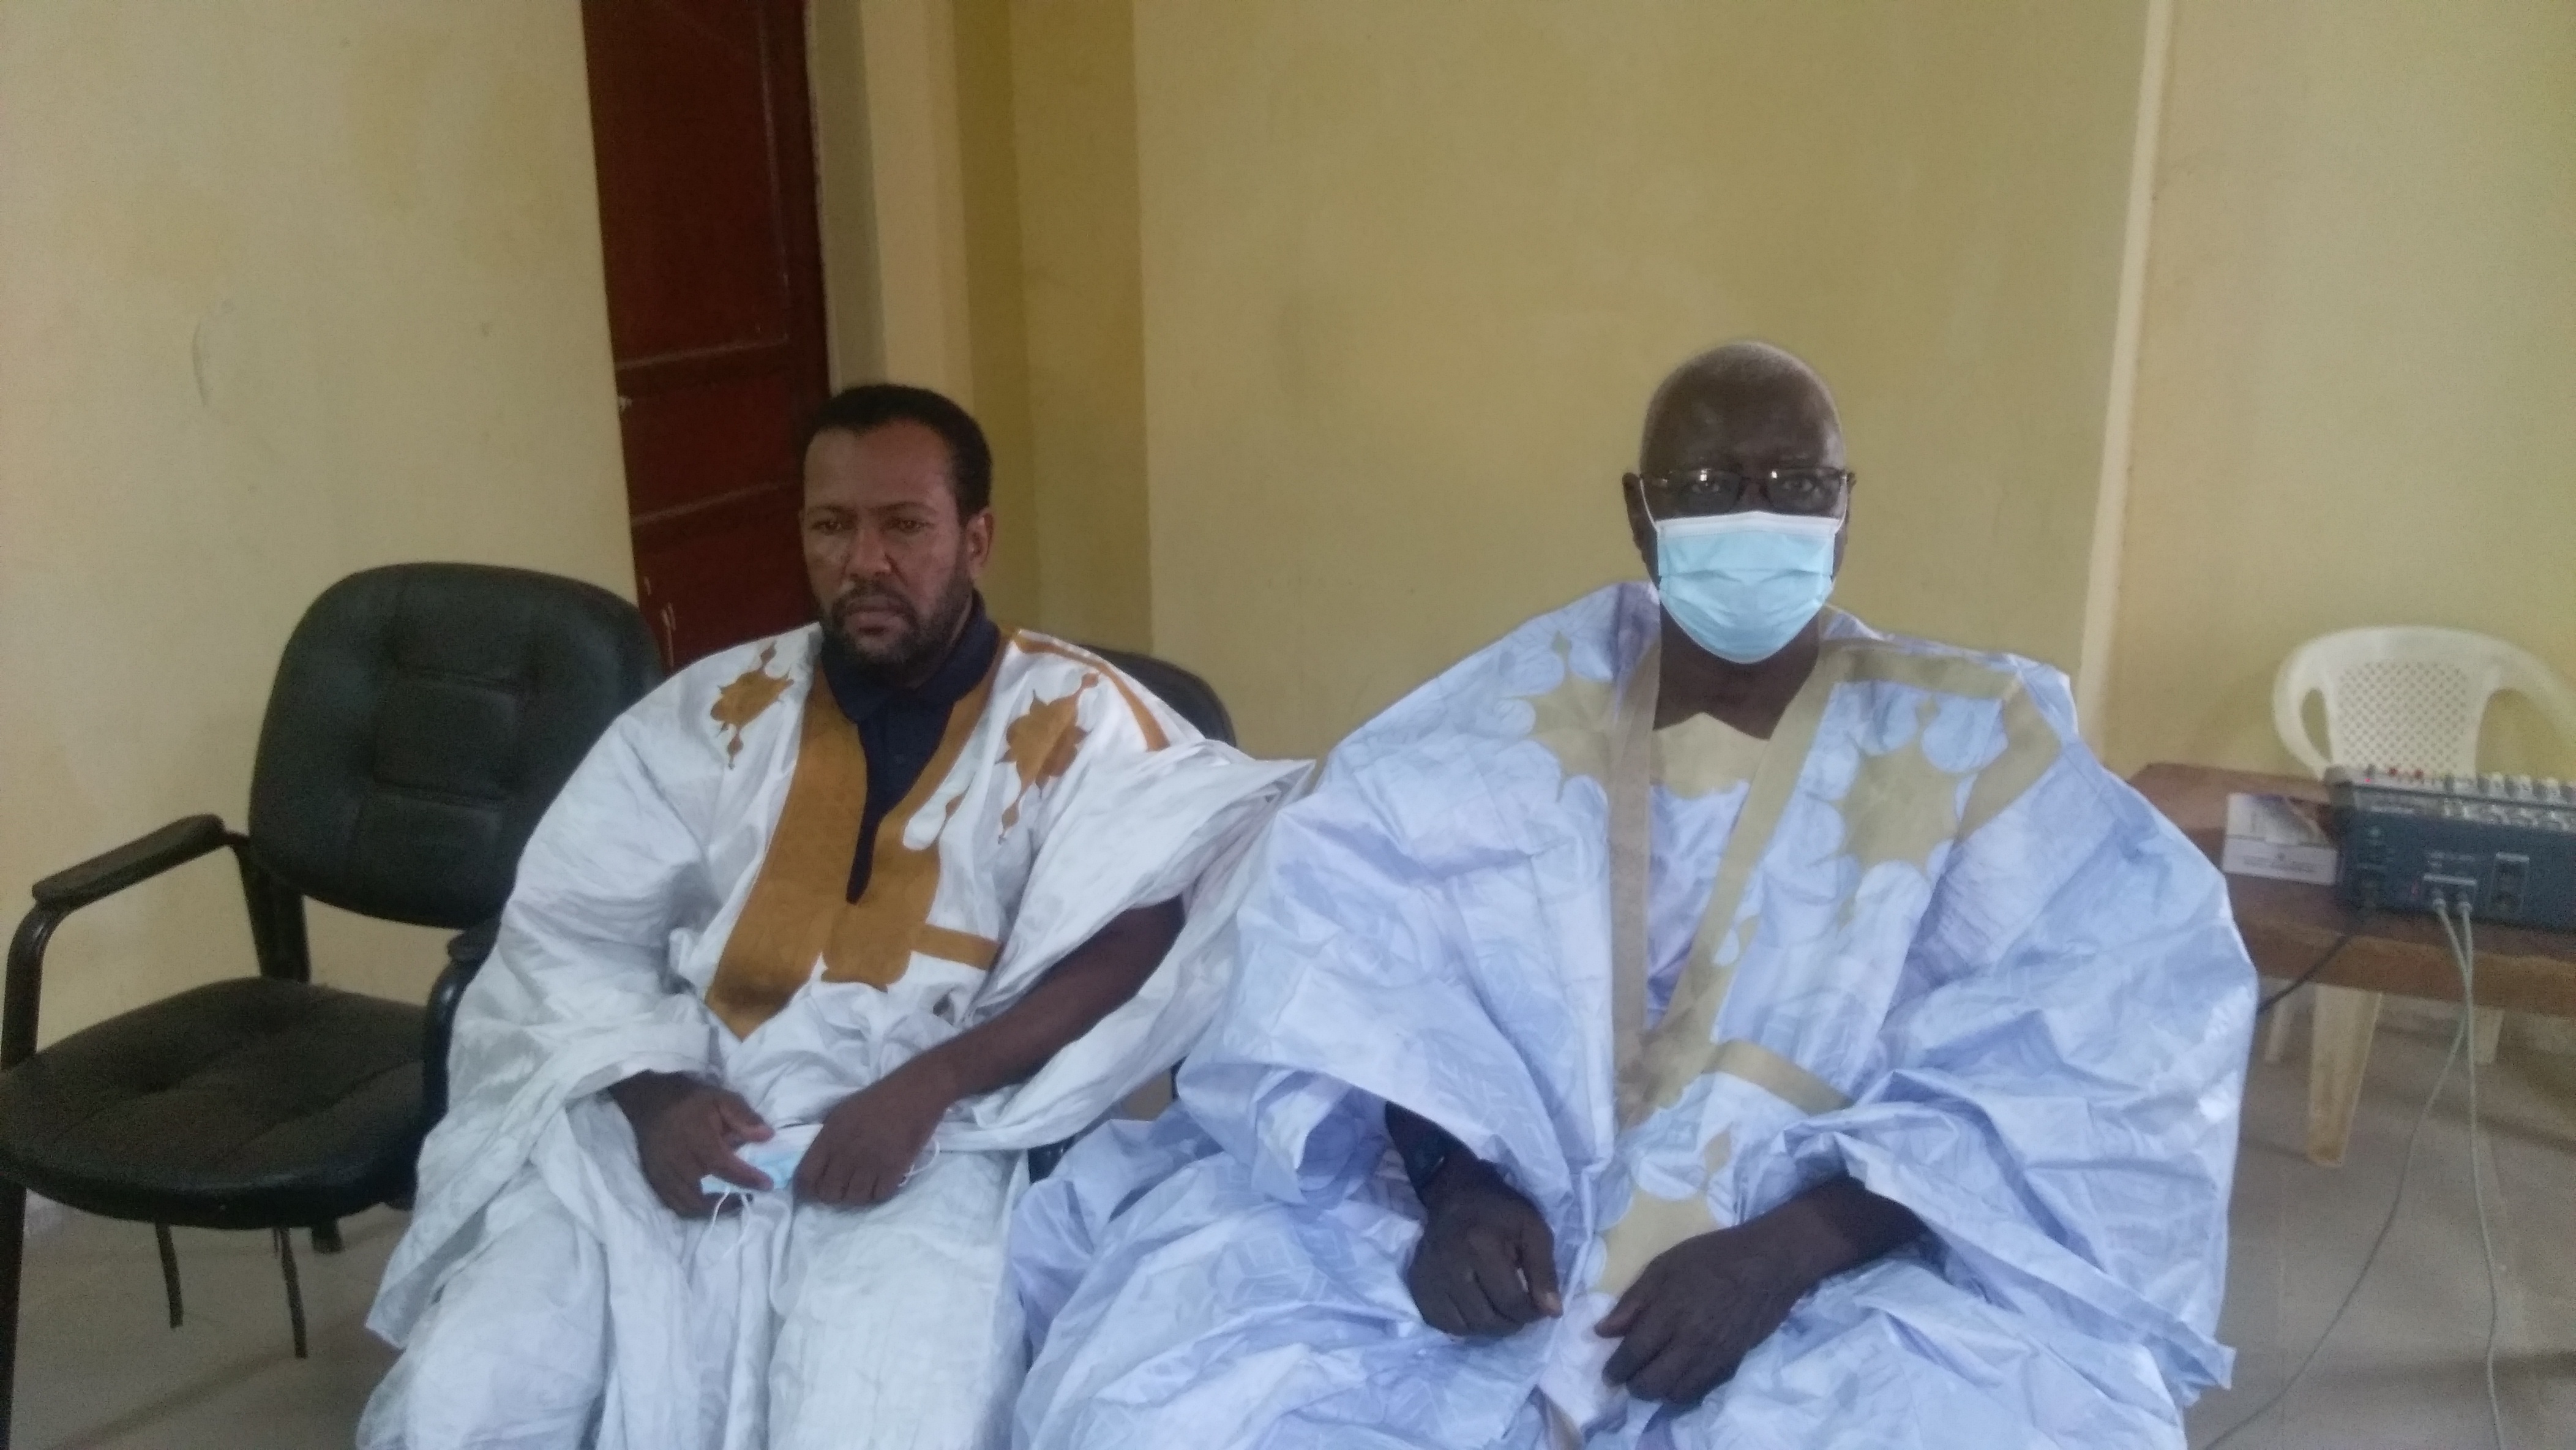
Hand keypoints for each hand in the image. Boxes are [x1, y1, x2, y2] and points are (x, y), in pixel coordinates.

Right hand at [609, 1071, 772, 1218]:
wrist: (653, 1102)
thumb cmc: (693, 1102)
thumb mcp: (723, 1100)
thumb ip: (745, 1117)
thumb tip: (767, 1136)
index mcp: (697, 1140)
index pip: (723, 1166)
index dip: (746, 1179)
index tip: (766, 1184)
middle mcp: (678, 1161)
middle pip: (703, 1194)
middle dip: (728, 1202)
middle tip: (748, 1198)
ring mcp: (664, 1174)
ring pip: (688, 1205)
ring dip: (712, 1209)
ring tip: (731, 1202)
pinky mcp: (655, 1180)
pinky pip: (674, 1204)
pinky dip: (694, 1209)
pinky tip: (709, 1202)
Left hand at [795, 1058, 957, 1207]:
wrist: (915, 1092)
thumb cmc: (878, 1099)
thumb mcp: (841, 1113)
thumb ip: (827, 1140)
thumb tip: (818, 1166)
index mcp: (830, 1136)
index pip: (806, 1176)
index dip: (808, 1188)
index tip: (814, 1189)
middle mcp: (846, 1153)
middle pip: (829, 1193)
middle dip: (833, 1194)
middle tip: (843, 1186)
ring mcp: (870, 1163)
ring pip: (854, 1199)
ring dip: (857, 1195)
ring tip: (863, 1184)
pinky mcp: (894, 1169)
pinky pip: (879, 1196)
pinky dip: (879, 1192)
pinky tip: (881, 1181)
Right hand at [1405, 1157, 1562, 1336]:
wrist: (1453, 1194)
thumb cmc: (1499, 1211)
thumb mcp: (1532, 1229)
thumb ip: (1544, 1270)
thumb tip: (1552, 1312)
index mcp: (1481, 1246)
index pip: (1511, 1302)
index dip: (1531, 1313)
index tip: (1538, 1306)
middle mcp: (1451, 1265)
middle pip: (1487, 1320)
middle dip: (1511, 1323)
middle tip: (1518, 1310)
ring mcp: (1430, 1277)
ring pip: (1465, 1328)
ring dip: (1488, 1327)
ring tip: (1499, 1311)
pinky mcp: (1418, 1284)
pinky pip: (1442, 1324)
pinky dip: (1463, 1326)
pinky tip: (1474, 1310)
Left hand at [1596, 1220, 1811, 1403]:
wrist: (1769, 1263)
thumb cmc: (1713, 1257)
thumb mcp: (1664, 1266)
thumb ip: (1632, 1300)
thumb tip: (1603, 1331)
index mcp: (1669, 1313)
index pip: (1633, 1354)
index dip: (1616, 1369)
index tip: (1608, 1373)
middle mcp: (1690, 1341)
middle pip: (1653, 1383)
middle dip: (1634, 1386)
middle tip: (1627, 1378)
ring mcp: (1713, 1356)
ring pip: (1677, 1393)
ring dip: (1658, 1392)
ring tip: (1651, 1379)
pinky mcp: (1732, 1362)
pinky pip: (1701, 1390)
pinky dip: (1683, 1391)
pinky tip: (1677, 1378)